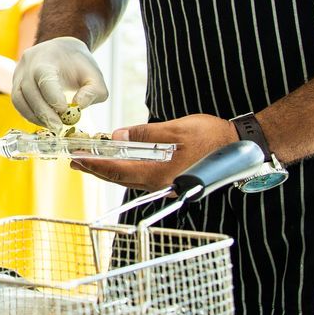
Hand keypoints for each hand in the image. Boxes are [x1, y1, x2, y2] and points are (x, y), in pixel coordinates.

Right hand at [11, 36, 109, 125]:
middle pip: (30, 91)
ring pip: (19, 99)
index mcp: (46, 58)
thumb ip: (93, 91)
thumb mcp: (94, 75)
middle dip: (44, 113)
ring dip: (35, 116)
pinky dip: (29, 115)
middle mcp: (28, 65)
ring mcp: (18, 74)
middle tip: (58, 127)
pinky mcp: (16, 85)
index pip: (45, 78)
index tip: (64, 111)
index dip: (52, 97)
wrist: (62, 51)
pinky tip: (44, 121)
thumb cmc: (78, 65)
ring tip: (52, 126)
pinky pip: (18, 103)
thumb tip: (79, 106)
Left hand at [72, 115, 237, 190]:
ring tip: (91, 162)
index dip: (95, 164)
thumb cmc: (211, 137)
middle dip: (96, 170)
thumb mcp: (176, 129)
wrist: (238, 147)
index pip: (118, 170)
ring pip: (129, 180)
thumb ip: (145, 134)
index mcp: (159, 174)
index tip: (78, 158)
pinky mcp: (172, 180)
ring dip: (108, 171)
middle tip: (75, 162)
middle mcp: (160, 185)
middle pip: (119, 179)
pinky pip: (141, 178)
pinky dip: (125, 170)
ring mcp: (166, 185)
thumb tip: (118, 136)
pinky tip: (119, 163)